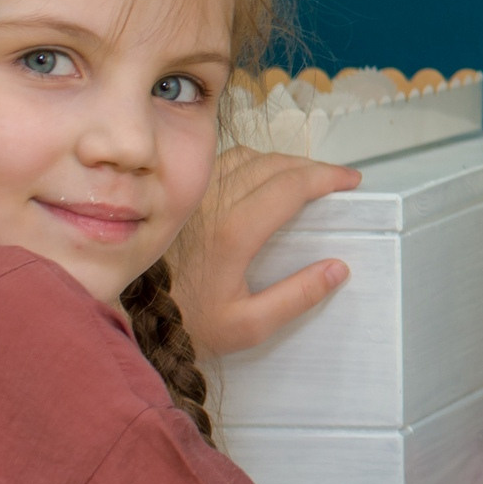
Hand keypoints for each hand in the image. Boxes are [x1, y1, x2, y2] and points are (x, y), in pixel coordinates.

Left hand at [176, 146, 357, 354]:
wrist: (131, 317)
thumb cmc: (187, 323)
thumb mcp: (246, 326)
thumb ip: (296, 298)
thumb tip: (338, 269)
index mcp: (235, 231)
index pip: (292, 186)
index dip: (327, 178)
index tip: (350, 181)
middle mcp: (215, 202)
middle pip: (275, 165)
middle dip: (313, 167)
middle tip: (335, 180)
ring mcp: (195, 194)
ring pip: (248, 156)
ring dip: (283, 161)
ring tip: (304, 177)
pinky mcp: (181, 195)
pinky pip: (223, 161)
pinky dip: (253, 161)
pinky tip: (262, 177)